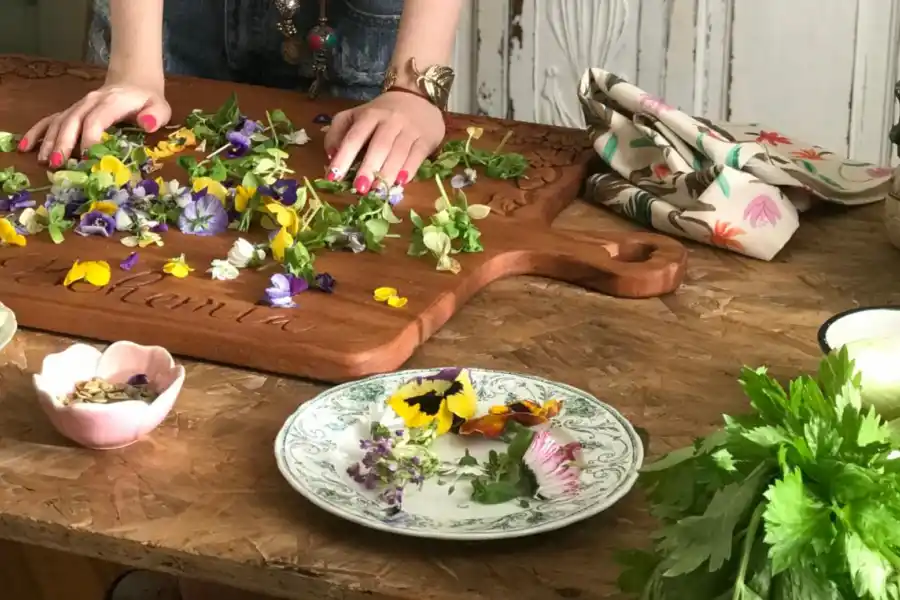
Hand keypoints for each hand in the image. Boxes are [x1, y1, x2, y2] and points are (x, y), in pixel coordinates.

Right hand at [19, 76, 170, 167]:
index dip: (90, 139)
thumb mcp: (159, 107)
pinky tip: (26, 146)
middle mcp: (90, 102)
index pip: (96, 120)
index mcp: (111, 102)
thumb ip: (155, 115)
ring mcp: (78, 106)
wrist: (133, 83)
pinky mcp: (71, 111)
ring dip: (49, 141)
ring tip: (45, 161)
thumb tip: (147, 124)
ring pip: (59, 121)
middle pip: (72, 121)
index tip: (88, 158)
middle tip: (59, 163)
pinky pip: (51, 119)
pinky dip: (37, 132)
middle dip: (64, 143)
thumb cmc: (147, 101)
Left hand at [323, 90, 444, 192]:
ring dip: (387, 174)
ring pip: (398, 153)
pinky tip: (400, 183)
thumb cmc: (383, 113)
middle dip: (368, 168)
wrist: (419, 97)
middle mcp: (390, 120)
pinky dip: (408, 170)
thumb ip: (339, 132)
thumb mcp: (356, 115)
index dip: (343, 157)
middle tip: (359, 189)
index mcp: (370, 115)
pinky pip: (417, 156)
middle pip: (379, 146)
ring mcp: (410, 129)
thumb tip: (331, 156)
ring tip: (377, 192)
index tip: (333, 177)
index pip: (354, 137)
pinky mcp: (426, 139)